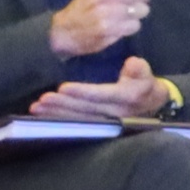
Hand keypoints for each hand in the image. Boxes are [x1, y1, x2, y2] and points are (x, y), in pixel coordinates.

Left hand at [31, 59, 159, 122]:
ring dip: (56, 113)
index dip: (82, 92)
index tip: (63, 87)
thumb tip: (134, 63)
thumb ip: (139, 69)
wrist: (151, 105)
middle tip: (43, 99)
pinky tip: (43, 115)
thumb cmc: (144, 85)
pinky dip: (59, 119)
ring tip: (37, 107)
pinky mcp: (98, 127)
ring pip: (78, 118)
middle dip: (62, 104)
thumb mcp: (145, 74)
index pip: (101, 95)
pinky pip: (77, 124)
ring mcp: (107, 123)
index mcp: (127, 98)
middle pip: (85, 109)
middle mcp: (116, 113)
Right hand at [48, 0, 152, 56]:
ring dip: (136, 13)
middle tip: (131, 0)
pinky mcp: (108, 29)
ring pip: (142, 9)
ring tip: (125, 14)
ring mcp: (105, 12)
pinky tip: (121, 25)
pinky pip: (135, 25)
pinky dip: (131, 26)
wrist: (65, 30)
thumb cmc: (86, 3)